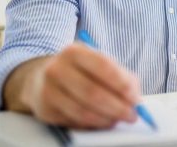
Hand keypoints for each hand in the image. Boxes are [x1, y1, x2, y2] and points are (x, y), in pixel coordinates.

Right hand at [12, 44, 140, 128]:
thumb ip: (121, 76)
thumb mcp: (98, 63)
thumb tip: (135, 98)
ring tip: (118, 119)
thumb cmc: (79, 70)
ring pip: (83, 111)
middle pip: (92, 92)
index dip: (122, 84)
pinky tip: (102, 121)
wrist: (41, 77)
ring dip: (106, 119)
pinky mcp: (45, 111)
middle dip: (117, 107)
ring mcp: (48, 90)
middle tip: (132, 115)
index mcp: (74, 52)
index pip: (102, 66)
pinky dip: (92, 125)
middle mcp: (58, 69)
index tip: (135, 97)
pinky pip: (74, 122)